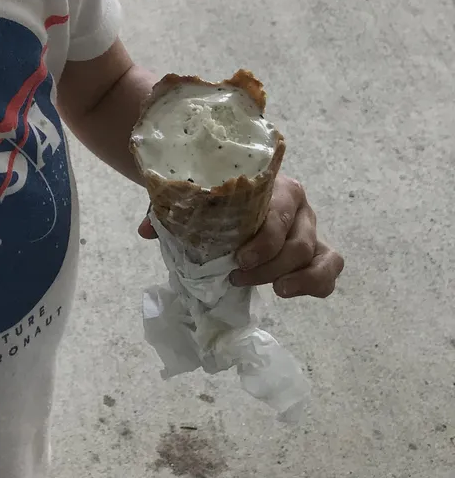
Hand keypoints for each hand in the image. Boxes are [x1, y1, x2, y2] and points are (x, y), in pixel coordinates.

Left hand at [137, 174, 344, 297]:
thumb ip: (173, 211)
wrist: (233, 190)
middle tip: (237, 277)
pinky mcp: (318, 250)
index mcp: (276, 185)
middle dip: (269, 266)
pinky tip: (289, 292)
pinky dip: (318, 284)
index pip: (279, 215)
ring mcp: (312, 230)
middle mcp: (300, 206)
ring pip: (324, 256)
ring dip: (301, 279)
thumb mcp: (196, 200)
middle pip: (299, 242)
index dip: (263, 243)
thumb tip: (145, 231)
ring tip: (277, 291)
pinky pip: (331, 269)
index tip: (238, 261)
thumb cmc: (218, 196)